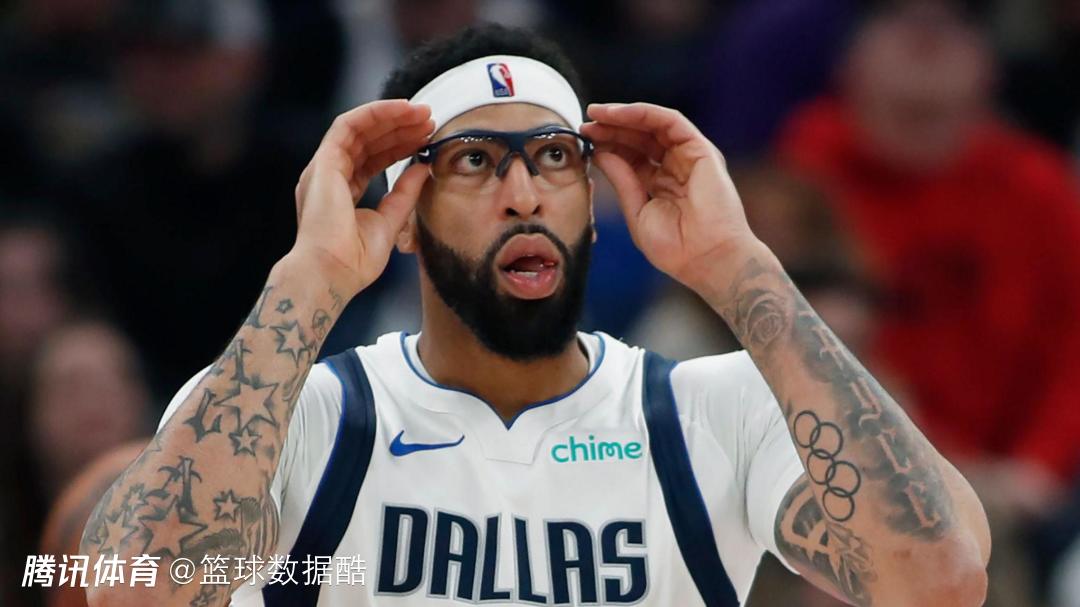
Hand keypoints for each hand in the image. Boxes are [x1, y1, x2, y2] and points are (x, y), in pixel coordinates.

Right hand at [291, 99, 434, 295]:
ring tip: (422, 113)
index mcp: (341, 192)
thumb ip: (404, 194)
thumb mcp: (390, 221)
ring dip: (391, 116)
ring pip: (359, 129)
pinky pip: (348, 125)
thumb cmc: (355, 260)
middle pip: (367, 141)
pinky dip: (374, 113)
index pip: (373, 159)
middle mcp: (329, 177)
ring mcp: (324, 168)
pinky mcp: (323, 162)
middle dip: (399, 127)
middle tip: (430, 119)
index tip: (427, 138)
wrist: (332, 273)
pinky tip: (401, 108)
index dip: (400, 146)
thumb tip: (422, 168)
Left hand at [581, 103, 760, 290]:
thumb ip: (621, 180)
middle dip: (611, 128)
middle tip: (584, 123)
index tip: (583, 140)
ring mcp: (690, 156)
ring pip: (653, 125)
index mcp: (661, 184)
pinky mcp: (701, 149)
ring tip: (595, 114)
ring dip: (623, 116)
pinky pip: (670, 121)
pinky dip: (643, 113)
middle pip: (640, 138)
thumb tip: (600, 153)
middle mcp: (676, 166)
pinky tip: (617, 114)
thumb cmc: (675, 247)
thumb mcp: (636, 211)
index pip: (632, 156)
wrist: (706, 258)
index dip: (607, 145)